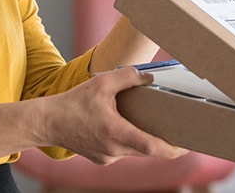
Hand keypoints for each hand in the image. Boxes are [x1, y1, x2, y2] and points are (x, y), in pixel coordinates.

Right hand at [42, 67, 187, 164]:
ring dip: (142, 139)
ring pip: (134, 151)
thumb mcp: (100, 83)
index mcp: (117, 134)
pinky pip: (121, 151)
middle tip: (175, 129)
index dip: (174, 149)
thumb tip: (149, 77)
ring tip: (146, 122)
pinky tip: (121, 125)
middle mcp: (114, 151)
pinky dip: (126, 140)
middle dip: (163, 142)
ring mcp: (107, 157)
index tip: (188, 145)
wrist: (46, 122)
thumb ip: (127, 76)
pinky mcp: (100, 158)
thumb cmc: (71, 103)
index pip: (154, 148)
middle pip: (148, 151)